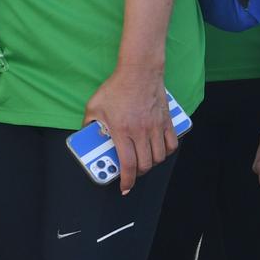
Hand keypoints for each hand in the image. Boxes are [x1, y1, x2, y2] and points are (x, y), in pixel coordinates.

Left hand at [86, 66, 175, 194]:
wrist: (139, 72)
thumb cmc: (117, 88)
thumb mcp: (94, 107)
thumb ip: (89, 124)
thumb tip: (88, 136)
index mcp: (122, 131)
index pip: (128, 165)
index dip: (127, 181)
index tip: (125, 187)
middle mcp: (141, 132)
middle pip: (146, 164)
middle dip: (139, 174)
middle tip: (132, 173)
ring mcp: (156, 127)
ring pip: (159, 156)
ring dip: (152, 163)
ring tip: (144, 161)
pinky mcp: (166, 121)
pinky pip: (171, 143)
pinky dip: (166, 152)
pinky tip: (159, 151)